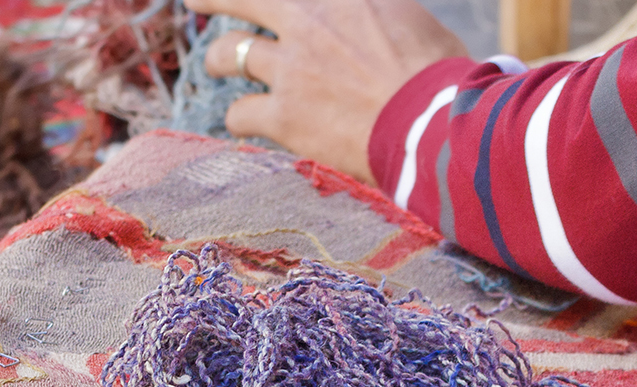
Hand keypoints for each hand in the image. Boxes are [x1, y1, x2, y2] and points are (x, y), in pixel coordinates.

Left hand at [185, 0, 467, 183]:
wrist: (435, 123)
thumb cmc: (440, 76)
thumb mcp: (410, 18)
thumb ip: (377, 10)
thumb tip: (371, 12)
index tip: (245, 0)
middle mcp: (308, 20)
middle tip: (196, 1)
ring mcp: (291, 66)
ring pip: (227, 53)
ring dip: (219, 59)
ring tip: (218, 65)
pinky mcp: (284, 114)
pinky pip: (239, 113)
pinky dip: (240, 116)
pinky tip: (247, 120)